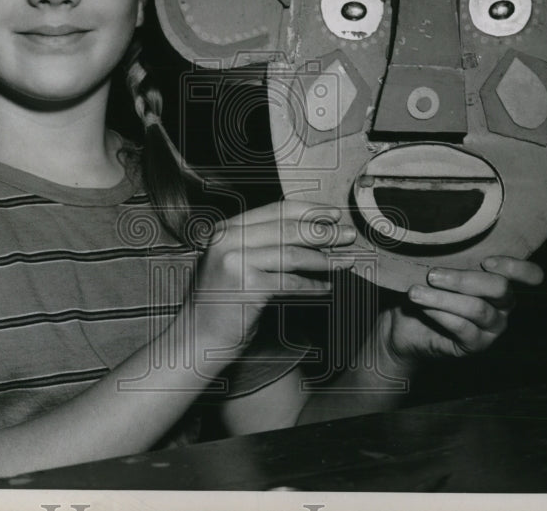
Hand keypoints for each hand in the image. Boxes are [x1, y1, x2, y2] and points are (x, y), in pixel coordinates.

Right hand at [189, 200, 354, 351]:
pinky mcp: (247, 286)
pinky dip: (313, 285)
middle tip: (349, 235)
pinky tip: (328, 288)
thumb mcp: (233, 261)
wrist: (197, 338)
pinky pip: (291, 282)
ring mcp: (235, 261)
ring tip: (347, 261)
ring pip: (293, 253)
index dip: (310, 210)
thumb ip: (260, 243)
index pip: (277, 210)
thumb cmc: (219, 302)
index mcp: (227, 228)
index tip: (334, 215)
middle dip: (324, 231)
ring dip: (326, 258)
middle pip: (288, 227)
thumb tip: (309, 231)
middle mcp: (228, 239)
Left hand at [381, 256, 543, 361]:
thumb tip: (439, 238)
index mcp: (501, 279)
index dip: (515, 267)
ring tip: (416, 292)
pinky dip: (440, 315)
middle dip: (463, 279)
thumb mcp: (438, 268)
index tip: (484, 261)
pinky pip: (463, 328)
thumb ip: (449, 256)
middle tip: (432, 275)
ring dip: (442, 298)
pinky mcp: (477, 345)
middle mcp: (504, 304)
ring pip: (477, 308)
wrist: (406, 326)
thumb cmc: (426, 289)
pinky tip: (423, 308)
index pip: (531, 275)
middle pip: (499, 288)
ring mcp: (493, 327)